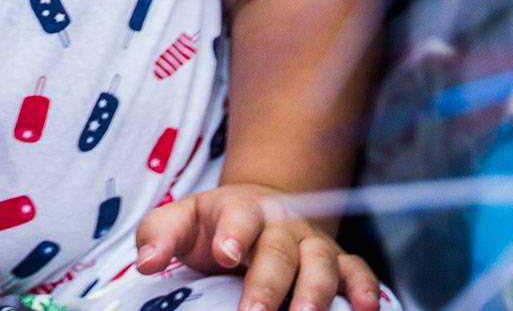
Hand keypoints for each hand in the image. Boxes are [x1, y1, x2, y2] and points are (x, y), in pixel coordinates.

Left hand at [134, 184, 381, 310]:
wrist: (263, 212)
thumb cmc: (216, 226)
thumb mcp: (182, 221)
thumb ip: (159, 235)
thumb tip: (146, 262)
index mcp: (241, 210)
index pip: (239, 215)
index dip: (234, 232)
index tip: (225, 253)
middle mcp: (282, 225)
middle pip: (280, 249)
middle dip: (270, 282)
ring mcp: (313, 243)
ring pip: (322, 262)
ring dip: (317, 291)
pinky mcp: (338, 264)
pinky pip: (358, 272)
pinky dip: (366, 289)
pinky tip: (366, 310)